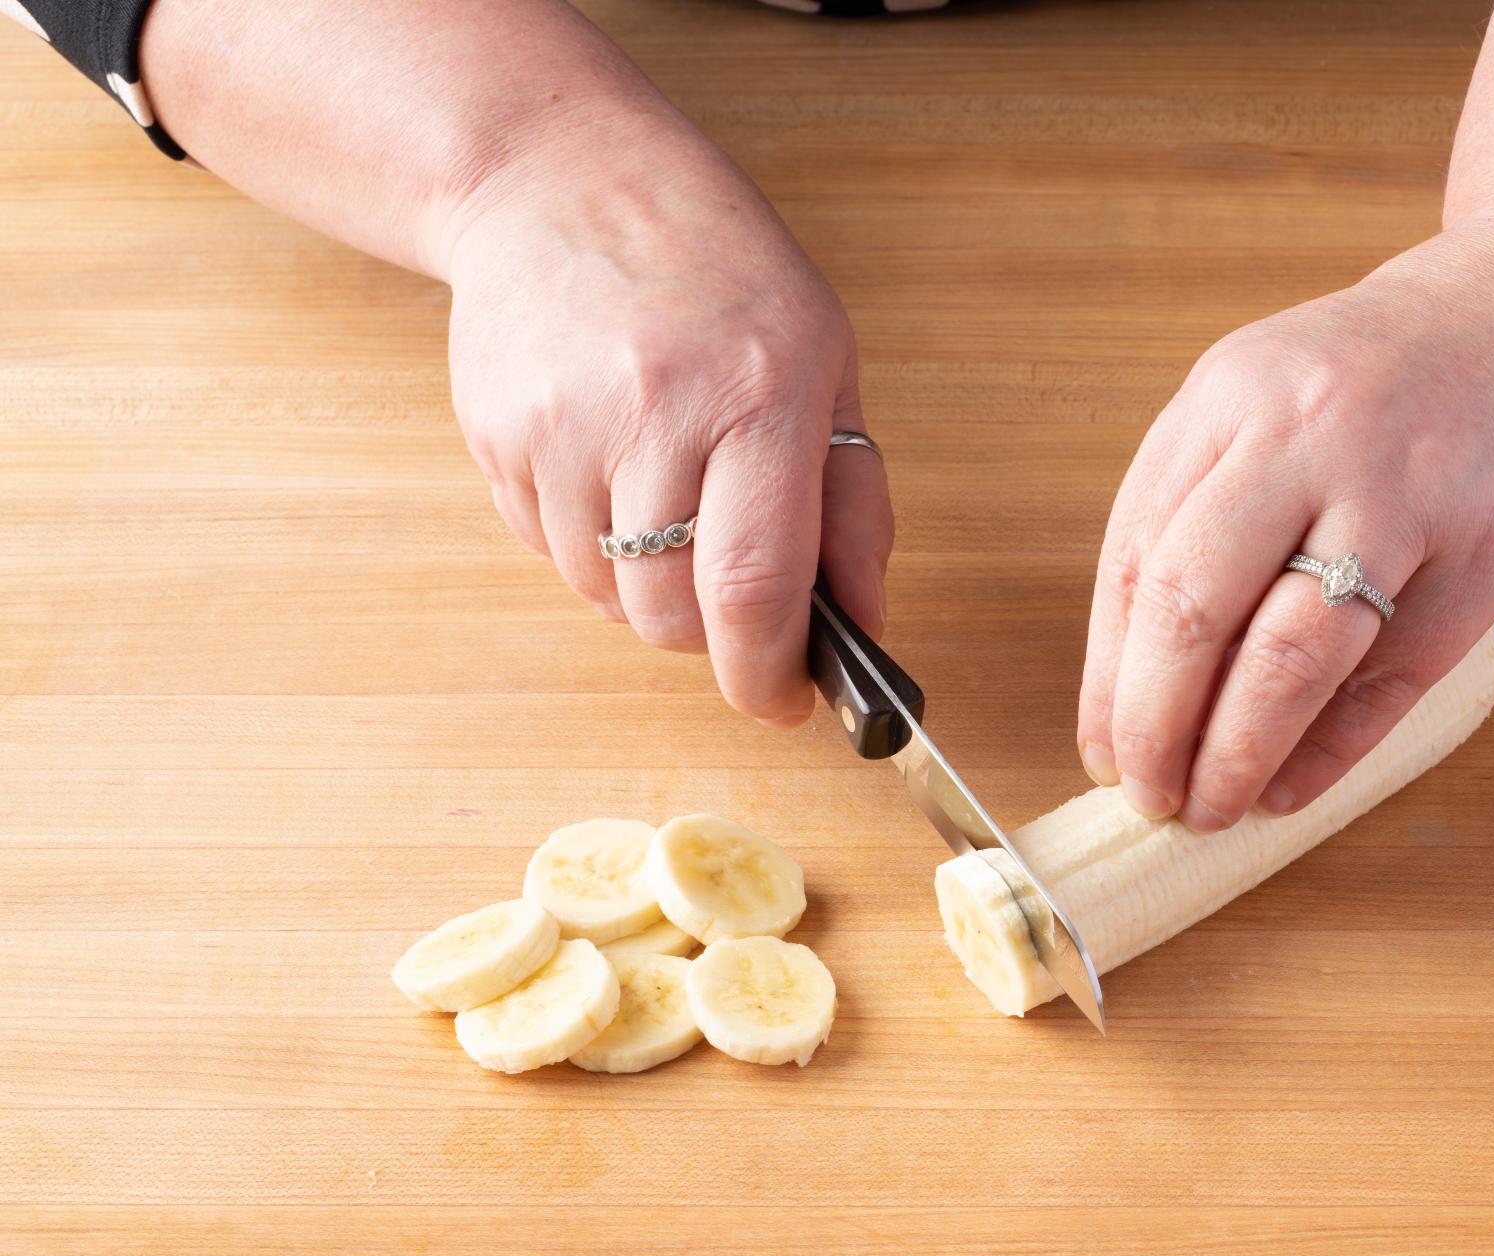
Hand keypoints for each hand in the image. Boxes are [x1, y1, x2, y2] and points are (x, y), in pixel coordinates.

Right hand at [442, 115, 890, 725]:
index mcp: (758, 394)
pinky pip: (550, 552)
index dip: (768, 673)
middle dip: (711, 638)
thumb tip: (861, 627)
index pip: (755, 585)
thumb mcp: (827, 362)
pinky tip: (612, 466)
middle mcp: (653, 412)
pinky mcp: (495, 436)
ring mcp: (560, 426)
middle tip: (735, 596)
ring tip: (670, 496)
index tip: (786, 703)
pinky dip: (591, 547)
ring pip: (606, 598)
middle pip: (671, 613)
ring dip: (648, 590)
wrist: (559, 179)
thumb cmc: (717, 271)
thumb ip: (853, 505)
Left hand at [1078, 223, 1493, 830]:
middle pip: (1193, 608)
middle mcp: (1307, 432)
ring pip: (1292, 655)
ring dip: (1239, 752)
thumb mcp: (1276, 398)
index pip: (1134, 559)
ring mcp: (1406, 487)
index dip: (1110, 677)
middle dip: (1156, 726)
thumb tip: (1137, 683)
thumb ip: (1206, 511)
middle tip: (1152, 798)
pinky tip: (1296, 784)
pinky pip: (1396, 674)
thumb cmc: (1399, 374)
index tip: (1106, 751)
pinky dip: (1334, 747)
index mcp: (1230, 396)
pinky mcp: (1492, 542)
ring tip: (1214, 807)